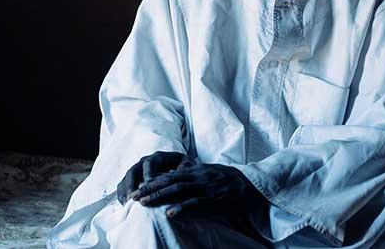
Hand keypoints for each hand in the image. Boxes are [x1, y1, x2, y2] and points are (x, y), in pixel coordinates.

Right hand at [117, 151, 191, 202]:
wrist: (179, 167)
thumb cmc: (184, 168)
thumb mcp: (187, 165)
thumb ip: (184, 167)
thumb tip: (179, 172)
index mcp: (157, 157)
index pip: (150, 163)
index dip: (148, 173)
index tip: (149, 183)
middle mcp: (144, 162)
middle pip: (133, 171)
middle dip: (132, 184)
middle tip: (134, 196)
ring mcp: (137, 170)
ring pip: (126, 179)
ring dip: (126, 190)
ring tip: (127, 202)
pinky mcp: (132, 179)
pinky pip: (123, 185)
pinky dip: (122, 194)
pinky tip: (125, 204)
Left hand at [132, 163, 266, 216]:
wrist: (251, 185)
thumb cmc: (226, 179)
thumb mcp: (206, 171)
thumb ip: (189, 173)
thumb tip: (169, 176)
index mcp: (194, 170)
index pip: (168, 174)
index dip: (151, 180)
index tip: (137, 187)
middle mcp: (197, 176)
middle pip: (168, 180)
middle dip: (149, 188)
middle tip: (133, 196)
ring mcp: (205, 187)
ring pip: (178, 190)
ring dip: (159, 196)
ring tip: (144, 203)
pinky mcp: (214, 199)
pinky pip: (196, 203)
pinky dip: (182, 208)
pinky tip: (170, 214)